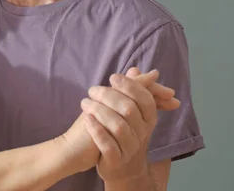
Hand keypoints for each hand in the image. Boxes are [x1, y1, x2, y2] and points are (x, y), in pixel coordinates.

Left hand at [81, 68, 174, 183]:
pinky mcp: (116, 159)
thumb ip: (132, 90)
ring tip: (85, 102)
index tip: (112, 78)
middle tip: (92, 90)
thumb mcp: (128, 110)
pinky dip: (96, 129)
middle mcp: (143, 134)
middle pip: (129, 109)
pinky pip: (107, 144)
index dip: (130, 86)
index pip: (145, 99)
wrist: (116, 164)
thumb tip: (136, 69)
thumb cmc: (120, 131)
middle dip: (109, 95)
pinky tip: (86, 119)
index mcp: (148, 120)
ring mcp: (130, 148)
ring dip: (99, 110)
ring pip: (118, 126)